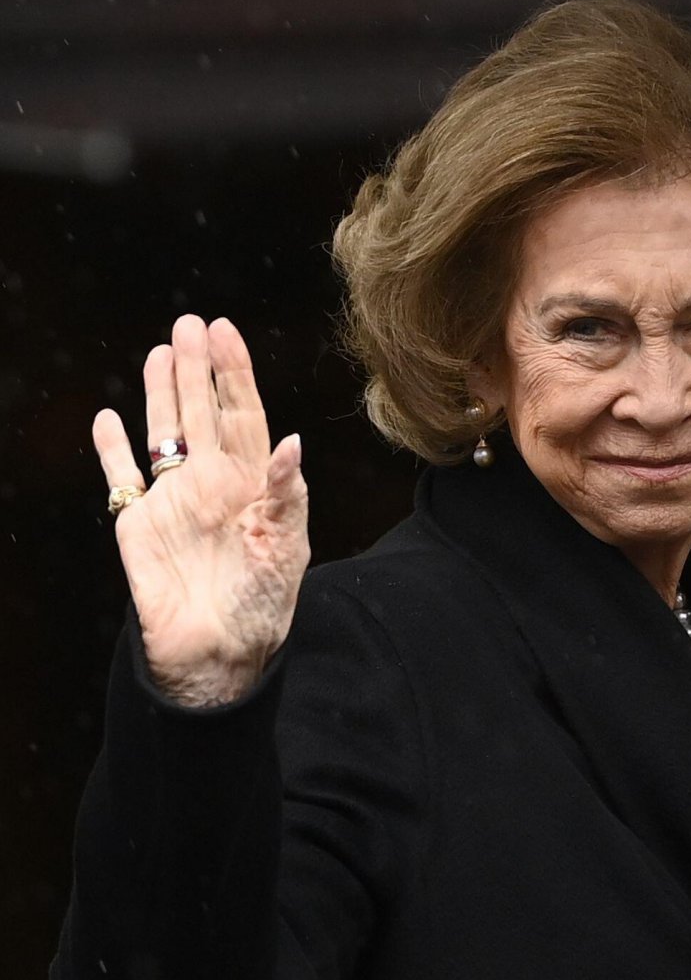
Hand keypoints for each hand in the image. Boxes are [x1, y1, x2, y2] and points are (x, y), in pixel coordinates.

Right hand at [94, 315, 309, 705]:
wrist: (217, 656)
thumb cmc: (262, 608)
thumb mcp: (286, 550)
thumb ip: (288, 496)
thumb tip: (294, 441)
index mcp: (255, 487)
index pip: (245, 416)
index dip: (237, 375)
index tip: (228, 331)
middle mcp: (215, 486)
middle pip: (203, 414)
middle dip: (198, 370)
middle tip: (190, 323)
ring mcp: (175, 502)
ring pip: (165, 435)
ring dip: (161, 394)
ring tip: (161, 352)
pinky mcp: (139, 526)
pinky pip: (122, 478)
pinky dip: (112, 450)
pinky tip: (108, 418)